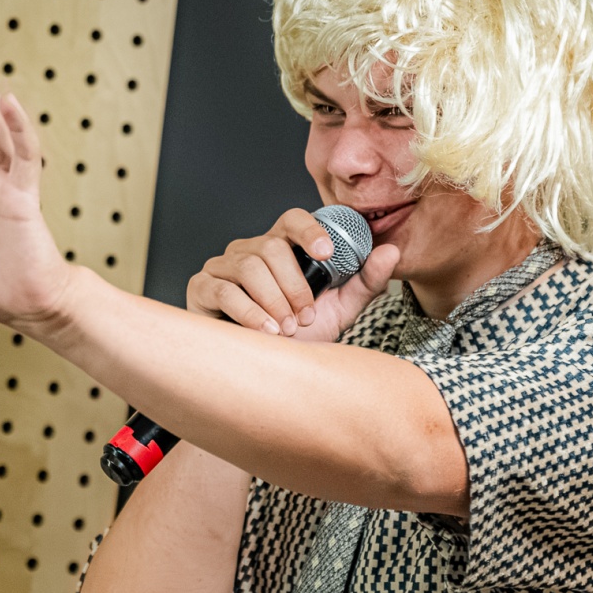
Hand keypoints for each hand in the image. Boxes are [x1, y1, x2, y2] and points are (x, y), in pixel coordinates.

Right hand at [187, 208, 400, 341]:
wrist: (265, 372)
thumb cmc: (298, 338)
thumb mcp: (339, 310)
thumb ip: (364, 281)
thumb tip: (391, 251)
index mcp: (281, 248)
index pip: (292, 220)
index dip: (309, 231)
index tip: (327, 254)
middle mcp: (249, 250)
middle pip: (271, 246)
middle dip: (294, 285)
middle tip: (305, 317)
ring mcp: (222, 266)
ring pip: (248, 266)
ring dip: (274, 301)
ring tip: (287, 329)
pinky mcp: (201, 288)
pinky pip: (224, 290)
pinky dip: (250, 313)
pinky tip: (266, 332)